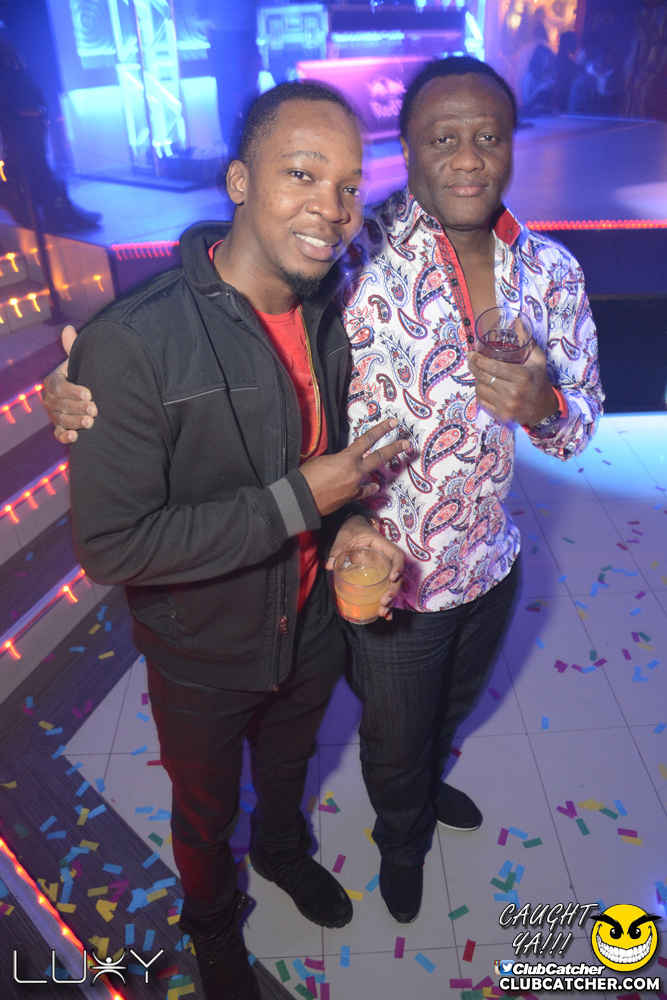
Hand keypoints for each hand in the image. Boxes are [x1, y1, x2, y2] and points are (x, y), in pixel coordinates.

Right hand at [42, 325, 96, 442]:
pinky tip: (76, 437)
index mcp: (52, 381)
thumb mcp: (79, 361)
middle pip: (61, 405)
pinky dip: (65, 436)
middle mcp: (50, 399)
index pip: (59, 387)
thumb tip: (68, 329)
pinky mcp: (60, 426)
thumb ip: (73, 347)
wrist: (90, 392)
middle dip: (78, 408)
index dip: (73, 391)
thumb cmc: (84, 373)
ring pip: (61, 420)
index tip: (89, 393)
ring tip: (91, 423)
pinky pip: (58, 434)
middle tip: (95, 410)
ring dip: (75, 422)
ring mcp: (54, 414)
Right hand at [301, 419, 408, 515]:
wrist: (302, 499)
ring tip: (391, 464)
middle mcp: (355, 471)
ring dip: (378, 470)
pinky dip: (369, 487)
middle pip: (379, 457)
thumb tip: (342, 461)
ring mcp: (355, 485)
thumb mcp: (322, 460)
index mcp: (347, 458)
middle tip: (406, 443)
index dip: (381, 430)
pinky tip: (374, 485)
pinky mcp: (351, 497)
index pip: (367, 440)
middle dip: (394, 448)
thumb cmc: (307, 477)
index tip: (393, 423)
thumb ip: (337, 458)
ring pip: (372, 475)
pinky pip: (364, 490)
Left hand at [326, 514, 402, 620]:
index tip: (392, 577)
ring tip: (383, 613)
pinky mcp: (377, 577)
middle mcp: (386, 559)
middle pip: (397, 576)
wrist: (353, 528)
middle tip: (384, 602)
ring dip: (390, 601)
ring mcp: (383, 569)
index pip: (397, 555)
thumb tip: (330, 564)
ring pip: (392, 586)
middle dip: (393, 591)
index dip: (398, 567)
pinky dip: (385, 603)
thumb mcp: (344, 536)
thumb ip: (338, 548)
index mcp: (383, 546)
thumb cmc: (352, 530)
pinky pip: (383, 589)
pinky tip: (383, 615)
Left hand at [468, 343, 558, 426]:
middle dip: (474, 367)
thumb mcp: (537, 359)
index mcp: (521, 377)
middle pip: (484, 377)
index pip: (492, 367)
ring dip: (477, 380)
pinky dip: (480, 394)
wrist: (544, 409)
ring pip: (480, 390)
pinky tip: (483, 387)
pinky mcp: (501, 416)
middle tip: (471, 360)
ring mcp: (506, 406)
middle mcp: (512, 393)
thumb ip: (527, 340)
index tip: (472, 354)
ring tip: (479, 373)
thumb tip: (518, 321)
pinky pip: (482, 403)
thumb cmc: (539, 380)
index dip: (478, 360)